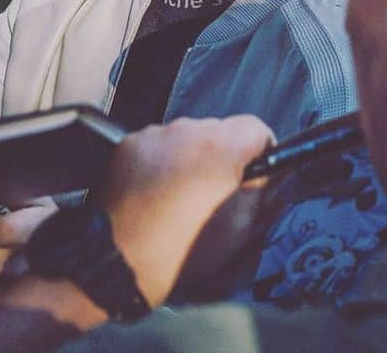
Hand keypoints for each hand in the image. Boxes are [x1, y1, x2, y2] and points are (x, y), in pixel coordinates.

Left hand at [97, 116, 273, 306]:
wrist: (116, 258)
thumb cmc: (176, 253)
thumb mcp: (238, 232)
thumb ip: (260, 194)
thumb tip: (271, 176)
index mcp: (219, 148)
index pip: (257, 128)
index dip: (262, 151)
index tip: (259, 170)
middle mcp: (186, 131)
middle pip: (221, 132)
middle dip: (225, 158)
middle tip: (218, 195)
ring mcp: (155, 134)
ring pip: (188, 138)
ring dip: (192, 159)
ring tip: (183, 199)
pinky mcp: (130, 143)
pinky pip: (159, 145)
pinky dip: (163, 162)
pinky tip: (159, 193)